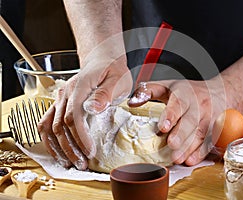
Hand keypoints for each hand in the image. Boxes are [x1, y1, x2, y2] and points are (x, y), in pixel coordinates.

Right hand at [38, 54, 131, 169]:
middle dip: (70, 148)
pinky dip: (50, 139)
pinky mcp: (59, 103)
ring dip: (57, 147)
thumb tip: (92, 108)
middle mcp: (65, 93)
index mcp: (80, 87)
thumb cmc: (112, 70)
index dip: (80, 137)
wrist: (102, 59)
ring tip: (69, 162)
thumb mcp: (117, 79)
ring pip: (48, 126)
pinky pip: (46, 123)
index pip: (73, 116)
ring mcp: (60, 98)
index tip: (90, 151)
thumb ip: (105, 93)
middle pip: (59, 125)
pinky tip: (58, 151)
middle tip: (82, 164)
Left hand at [128, 79, 225, 165]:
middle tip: (171, 145)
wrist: (219, 91)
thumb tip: (131, 103)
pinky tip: (190, 160)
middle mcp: (199, 104)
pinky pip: (210, 141)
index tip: (162, 127)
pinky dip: (201, 152)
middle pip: (191, 120)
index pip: (178, 103)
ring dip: (189, 147)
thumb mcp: (168, 86)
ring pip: (201, 133)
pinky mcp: (216, 129)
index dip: (171, 115)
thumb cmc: (188, 91)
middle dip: (182, 134)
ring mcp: (210, 117)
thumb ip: (148, 91)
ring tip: (177, 158)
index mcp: (185, 93)